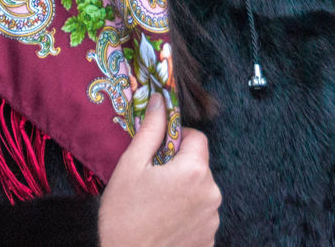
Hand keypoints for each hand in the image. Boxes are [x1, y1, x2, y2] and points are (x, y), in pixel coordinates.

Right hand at [98, 95, 220, 246]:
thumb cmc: (122, 214)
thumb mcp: (131, 165)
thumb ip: (151, 130)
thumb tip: (160, 101)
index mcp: (194, 171)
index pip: (198, 138)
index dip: (177, 140)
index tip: (158, 152)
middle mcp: (211, 195)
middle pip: (200, 166)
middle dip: (180, 168)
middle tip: (153, 182)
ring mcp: (212, 221)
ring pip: (200, 191)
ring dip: (184, 192)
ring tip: (157, 206)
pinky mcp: (208, 240)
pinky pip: (201, 216)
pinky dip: (187, 216)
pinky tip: (165, 223)